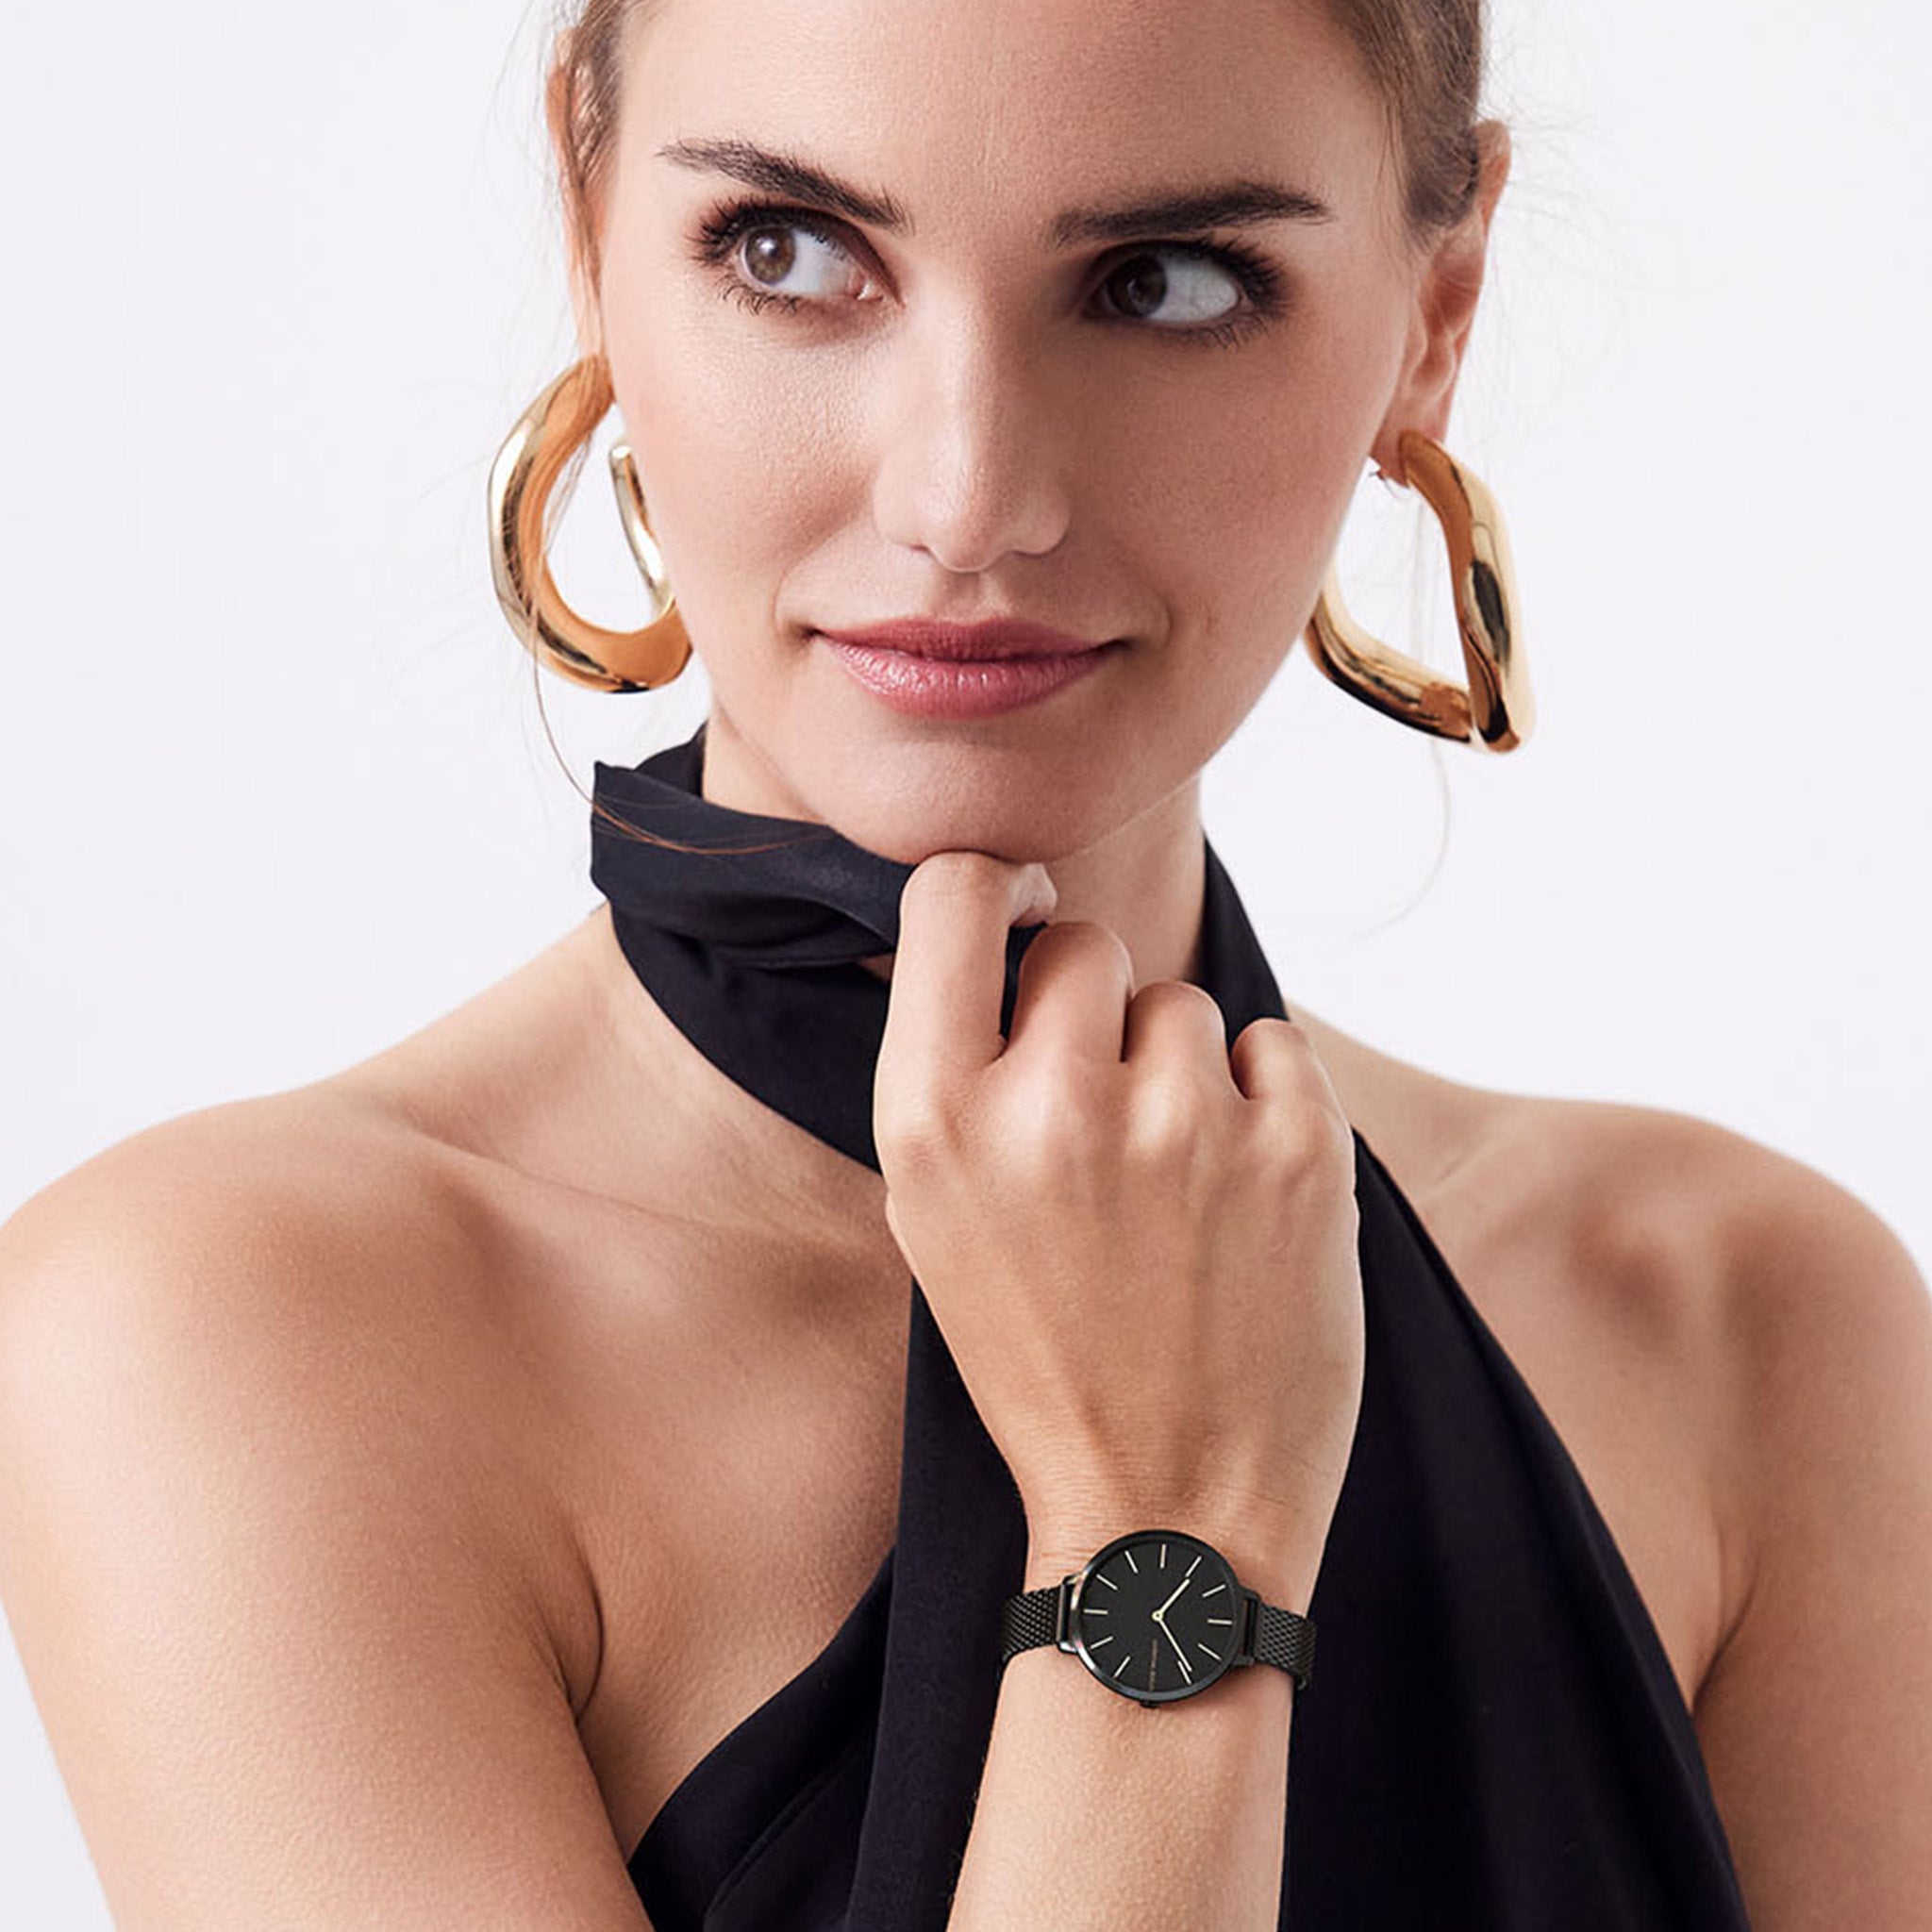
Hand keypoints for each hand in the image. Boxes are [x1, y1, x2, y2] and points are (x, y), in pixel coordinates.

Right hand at [872, 852, 1364, 1604]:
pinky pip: (1274, 1046)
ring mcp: (1183, 1125)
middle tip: (1104, 1117)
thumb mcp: (937, 1223)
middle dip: (1096, 1010)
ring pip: (1183, 1004)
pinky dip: (1261, 1103)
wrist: (1166, 1518)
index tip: (1030, 922)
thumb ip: (956, 1075)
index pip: (954, 893)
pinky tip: (1238, 1197)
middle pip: (1086, 945)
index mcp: (933, 1123)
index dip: (1001, 890)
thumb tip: (1010, 932)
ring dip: (1180, 1070)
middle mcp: (1051, 1106)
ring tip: (1172, 1188)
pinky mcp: (1298, 1154)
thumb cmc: (1041, 1364)